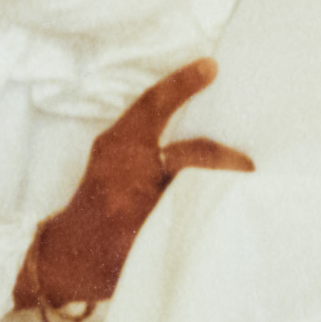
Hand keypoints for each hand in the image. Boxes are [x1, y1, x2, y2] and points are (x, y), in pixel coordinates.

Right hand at [20, 59, 250, 308]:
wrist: (70, 254)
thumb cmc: (99, 198)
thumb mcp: (112, 158)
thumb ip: (147, 140)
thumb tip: (202, 125)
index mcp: (119, 147)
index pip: (151, 106)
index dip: (181, 84)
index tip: (211, 67)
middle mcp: (128, 174)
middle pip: (195, 156)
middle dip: (229, 161)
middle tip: (249, 166)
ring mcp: (139, 212)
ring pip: (199, 195)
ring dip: (225, 196)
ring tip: (247, 197)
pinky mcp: (152, 245)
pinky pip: (194, 231)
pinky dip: (214, 226)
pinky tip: (231, 228)